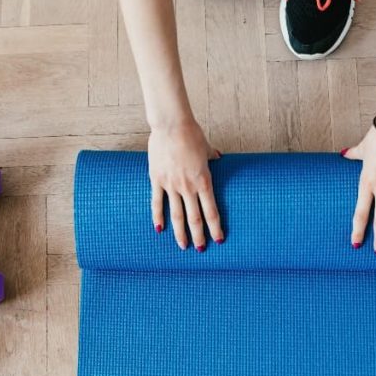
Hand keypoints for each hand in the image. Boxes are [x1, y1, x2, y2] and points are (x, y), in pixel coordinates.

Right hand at [148, 121, 223, 250]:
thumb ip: (212, 156)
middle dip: (199, 236)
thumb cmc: (191, 134)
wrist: (171, 125)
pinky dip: (158, 217)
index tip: (218, 240)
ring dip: (180, 232)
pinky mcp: (157, 180)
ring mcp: (171, 185)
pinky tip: (159, 229)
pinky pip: (157, 202)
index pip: (211, 211)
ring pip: (177, 215)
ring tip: (183, 246)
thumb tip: (218, 157)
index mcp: (203, 181)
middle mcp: (188, 187)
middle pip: (195, 218)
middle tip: (201, 249)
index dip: (215, 228)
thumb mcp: (206, 147)